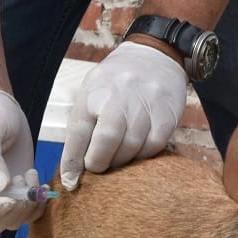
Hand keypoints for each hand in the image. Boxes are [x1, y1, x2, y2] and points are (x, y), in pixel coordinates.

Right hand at [0, 90, 43, 233]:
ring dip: (28, 206)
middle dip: (14, 211)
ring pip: (13, 221)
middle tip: (23, 180)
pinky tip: (40, 184)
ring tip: (30, 175)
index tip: (10, 199)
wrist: (0, 109)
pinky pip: (29, 212)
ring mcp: (1, 193)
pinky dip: (39, 205)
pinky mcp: (19, 189)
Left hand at [60, 41, 186, 189]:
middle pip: (108, 139)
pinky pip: (155, 144)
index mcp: (95, 90)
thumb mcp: (92, 92)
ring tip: (118, 158)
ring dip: (123, 161)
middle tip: (99, 167)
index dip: (72, 161)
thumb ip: (83, 126)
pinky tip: (138, 150)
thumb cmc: (117, 82)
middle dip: (99, 162)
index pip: (79, 131)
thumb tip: (72, 170)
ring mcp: (146, 102)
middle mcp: (120, 94)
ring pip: (132, 145)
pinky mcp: (167, 112)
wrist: (154, 56)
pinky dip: (144, 154)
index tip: (71, 181)